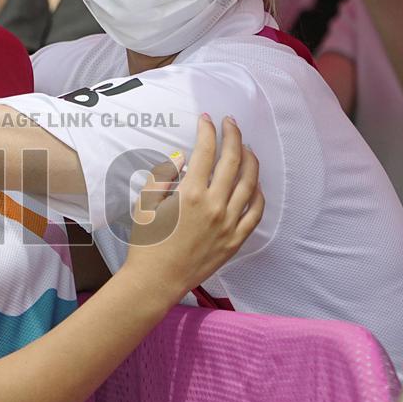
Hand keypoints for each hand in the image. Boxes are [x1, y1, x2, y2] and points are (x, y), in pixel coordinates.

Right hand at [125, 115, 263, 294]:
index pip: (205, 151)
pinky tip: (254, 183)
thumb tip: (181, 158)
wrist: (156, 281)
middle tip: (231, 123)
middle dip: (233, 135)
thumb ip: (162, 176)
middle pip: (232, 160)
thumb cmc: (146, 244)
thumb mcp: (145, 204)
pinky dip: (258, 193)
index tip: (207, 120)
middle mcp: (214, 205)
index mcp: (189, 194)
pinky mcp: (235, 240)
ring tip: (246, 148)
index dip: (208, 131)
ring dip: (250, 160)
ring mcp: (228, 223)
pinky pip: (255, 212)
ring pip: (250, 183)